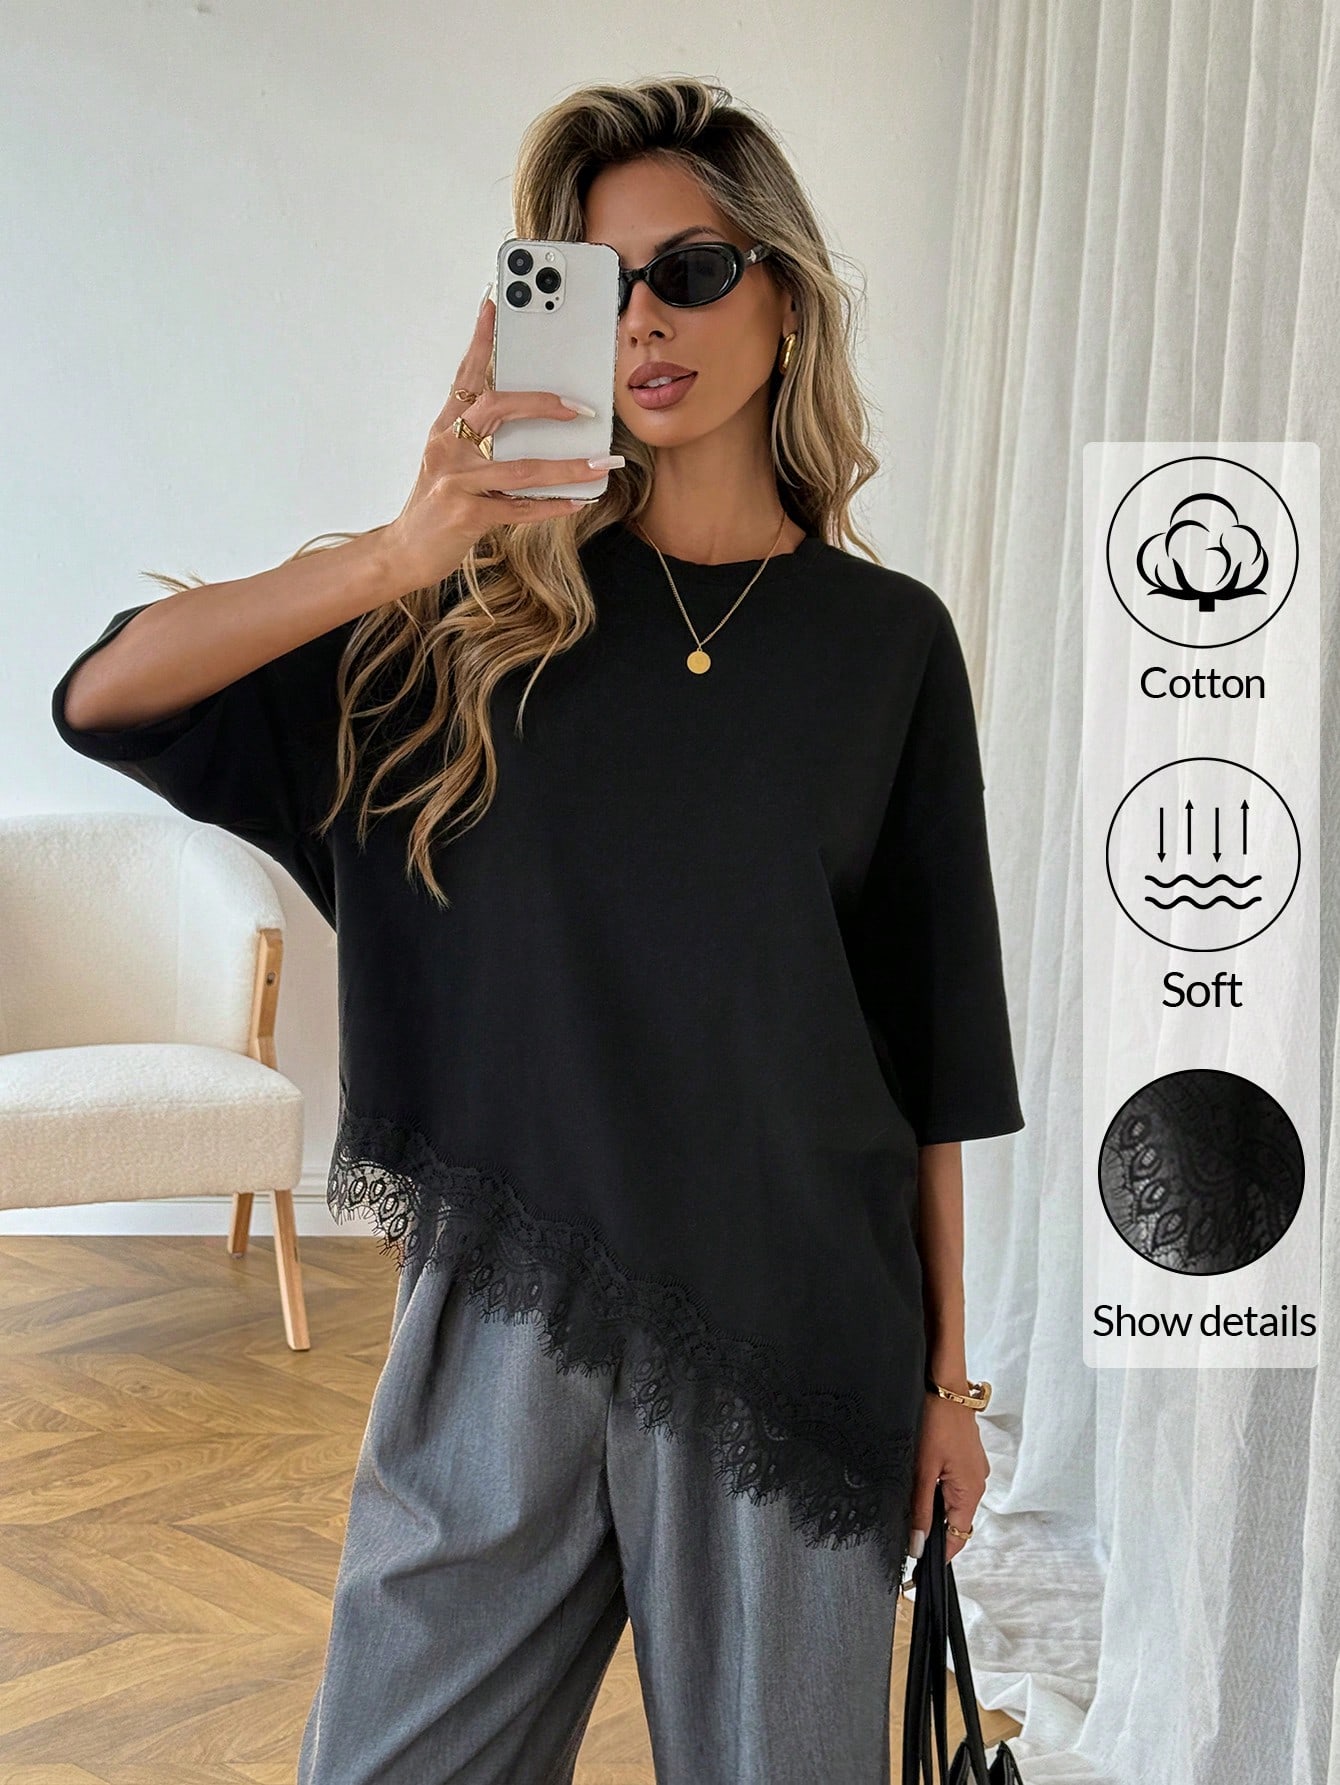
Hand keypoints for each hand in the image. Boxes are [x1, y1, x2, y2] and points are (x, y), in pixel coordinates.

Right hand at [381, 295, 620, 590]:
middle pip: (496, 407)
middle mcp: (447, 449)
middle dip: (541, 403)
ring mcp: (455, 481)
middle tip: (579, 408)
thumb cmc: (433, 509)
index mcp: (444, 431)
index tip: (494, 306)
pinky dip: (552, 505)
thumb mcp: (449, 467)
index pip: (465, 377)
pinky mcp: (466, 514)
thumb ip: (480, 445)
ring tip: (601, 463)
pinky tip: (577, 500)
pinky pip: (519, 508)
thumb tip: (534, 432)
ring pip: (520, 466)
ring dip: (567, 466)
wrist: (402, 554)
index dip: (481, 341)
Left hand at [908, 1386, 989, 1565]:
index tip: (918, 1568)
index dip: (939, 1555)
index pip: (958, 1537)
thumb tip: (918, 1544)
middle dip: (932, 1530)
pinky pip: (952, 1483)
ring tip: (909, 1502)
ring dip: (933, 1506)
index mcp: (971, 1490)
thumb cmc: (936, 1420)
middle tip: (905, 1533)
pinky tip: (919, 1478)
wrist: (943, 1384)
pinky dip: (936, 1488)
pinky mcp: (966, 1457)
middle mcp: (977, 1482)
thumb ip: (920, 1509)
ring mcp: (973, 1468)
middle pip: (955, 1521)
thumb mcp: (923, 1469)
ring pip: (951, 1501)